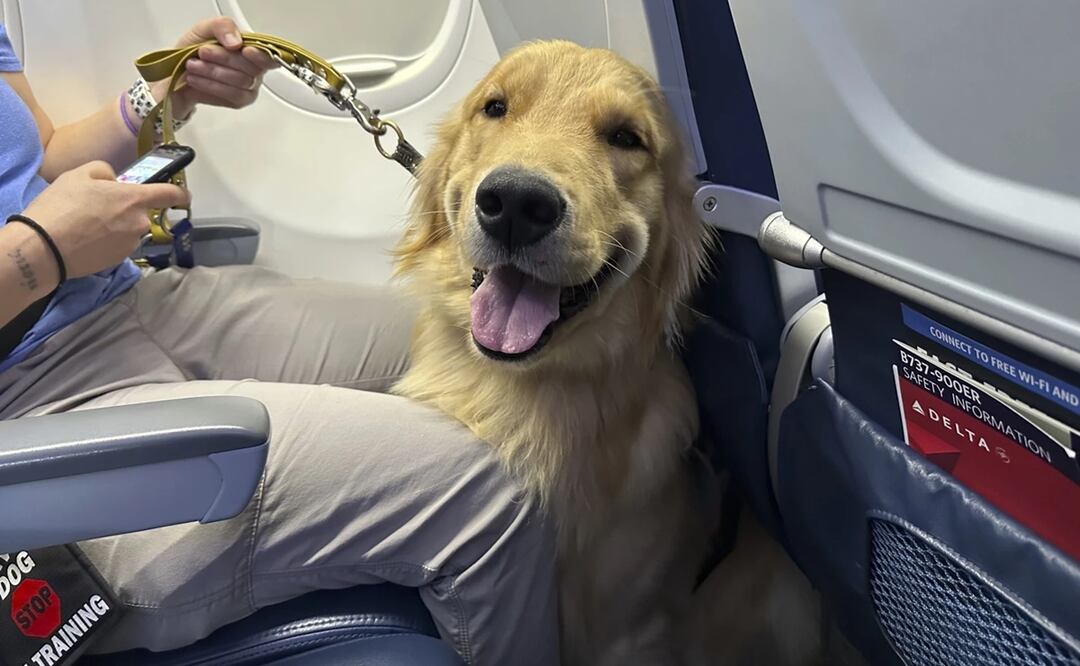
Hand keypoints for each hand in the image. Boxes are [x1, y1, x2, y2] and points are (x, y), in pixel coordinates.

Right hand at [21, 161, 189, 278]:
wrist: (44, 247)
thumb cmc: (61, 206)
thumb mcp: (80, 174)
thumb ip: (105, 172)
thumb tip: (115, 181)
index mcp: (135, 199)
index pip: (170, 194)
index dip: (179, 193)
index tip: (184, 195)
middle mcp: (140, 222)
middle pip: (141, 213)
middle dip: (125, 210)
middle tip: (96, 208)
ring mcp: (131, 244)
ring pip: (129, 229)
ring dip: (115, 226)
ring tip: (85, 224)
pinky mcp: (118, 260)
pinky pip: (118, 244)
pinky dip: (107, 241)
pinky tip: (85, 239)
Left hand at [152, 17, 276, 118]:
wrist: (175, 75)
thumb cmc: (191, 52)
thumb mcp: (203, 29)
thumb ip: (222, 26)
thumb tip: (236, 42)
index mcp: (250, 49)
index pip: (269, 55)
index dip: (261, 55)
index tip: (244, 50)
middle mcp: (254, 69)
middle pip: (252, 67)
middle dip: (223, 59)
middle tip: (202, 52)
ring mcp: (249, 87)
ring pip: (241, 81)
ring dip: (213, 72)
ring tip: (193, 66)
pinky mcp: (239, 101)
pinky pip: (233, 95)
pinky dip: (212, 86)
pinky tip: (196, 79)